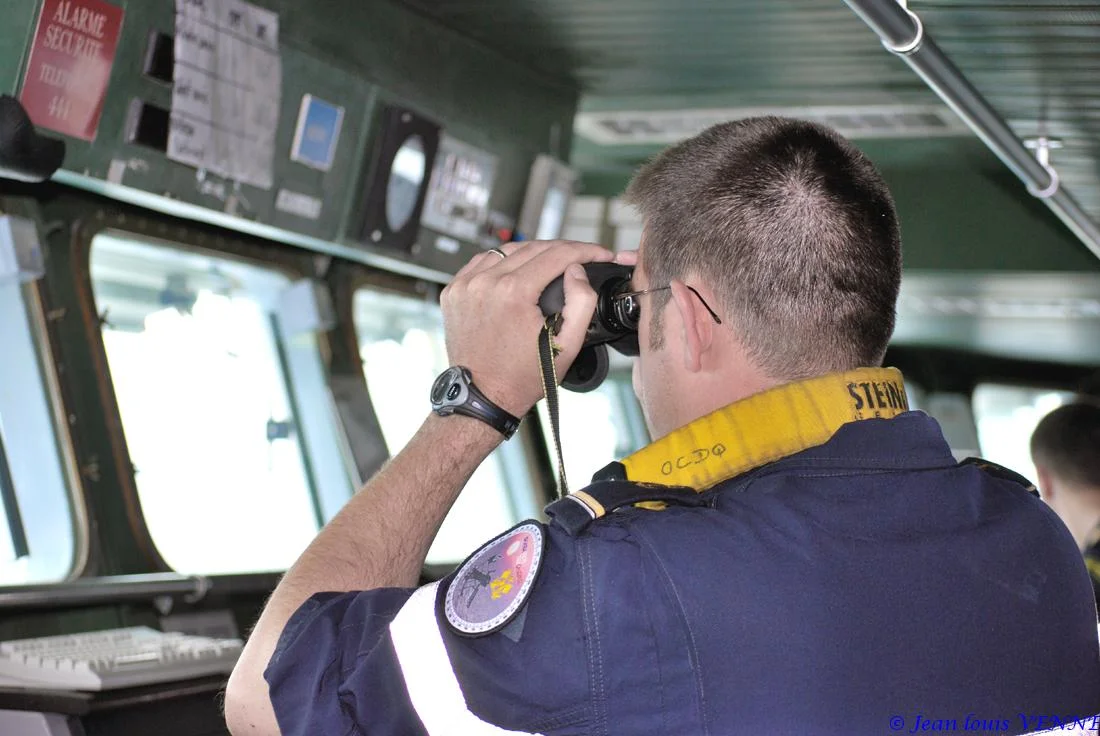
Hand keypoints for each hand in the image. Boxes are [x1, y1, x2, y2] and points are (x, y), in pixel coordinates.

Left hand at [440, 240, 633, 416]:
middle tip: (582, 257)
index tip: (600, 254)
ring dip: (533, 253)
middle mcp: (485, 282)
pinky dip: (503, 262)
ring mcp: (465, 285)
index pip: (557, 254)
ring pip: (507, 250)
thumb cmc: (522, 376)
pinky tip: (519, 270)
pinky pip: (483, 262)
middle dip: (563, 249)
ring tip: (553, 264)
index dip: (586, 250)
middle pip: (533, 247)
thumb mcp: (568, 344)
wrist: (484, 395)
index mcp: (513, 292)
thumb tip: (577, 270)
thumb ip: (582, 301)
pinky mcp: (454, 291)